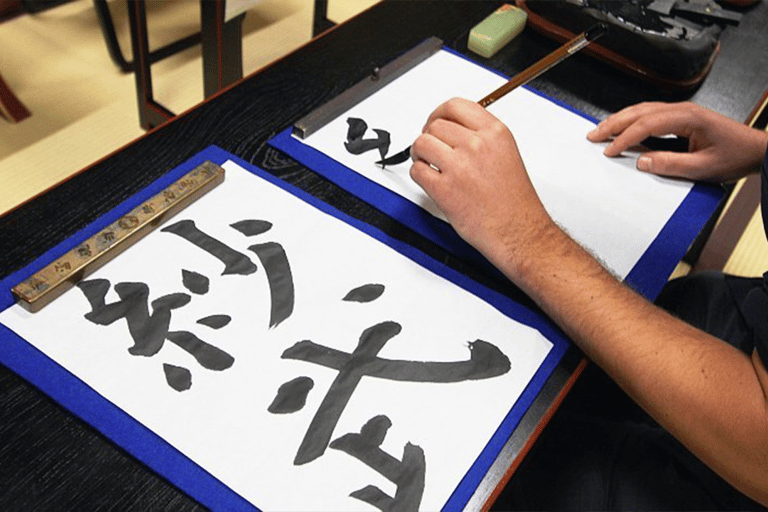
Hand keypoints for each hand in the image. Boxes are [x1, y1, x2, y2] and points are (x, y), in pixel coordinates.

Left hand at [409, 98, 555, 272]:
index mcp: (495, 133)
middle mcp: (477, 145)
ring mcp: (459, 166)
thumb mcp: (507, 154)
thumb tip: (456, 130)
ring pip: (421, 144)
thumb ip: (482, 137)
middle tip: (430, 148)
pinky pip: (417, 170)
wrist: (518, 232)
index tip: (435, 122)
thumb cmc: (514, 202)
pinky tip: (430, 180)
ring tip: (427, 164)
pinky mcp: (444, 188)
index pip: (455, 106)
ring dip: (419, 154)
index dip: (439, 113)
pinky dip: (418, 174)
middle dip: (428, 135)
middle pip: (435, 124)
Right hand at [587, 102, 767, 181]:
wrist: (756, 151)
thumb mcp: (703, 168)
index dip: (625, 138)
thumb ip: (671, 165)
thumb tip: (642, 162)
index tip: (610, 151)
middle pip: (640, 111)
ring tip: (601, 130)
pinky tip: (623, 129)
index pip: (647, 124)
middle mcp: (683, 110)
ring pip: (643, 110)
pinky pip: (650, 115)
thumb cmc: (735, 156)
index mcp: (688, 118)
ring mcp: (682, 112)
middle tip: (593, 135)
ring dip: (620, 120)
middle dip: (614, 123)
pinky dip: (632, 121)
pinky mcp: (682, 118)